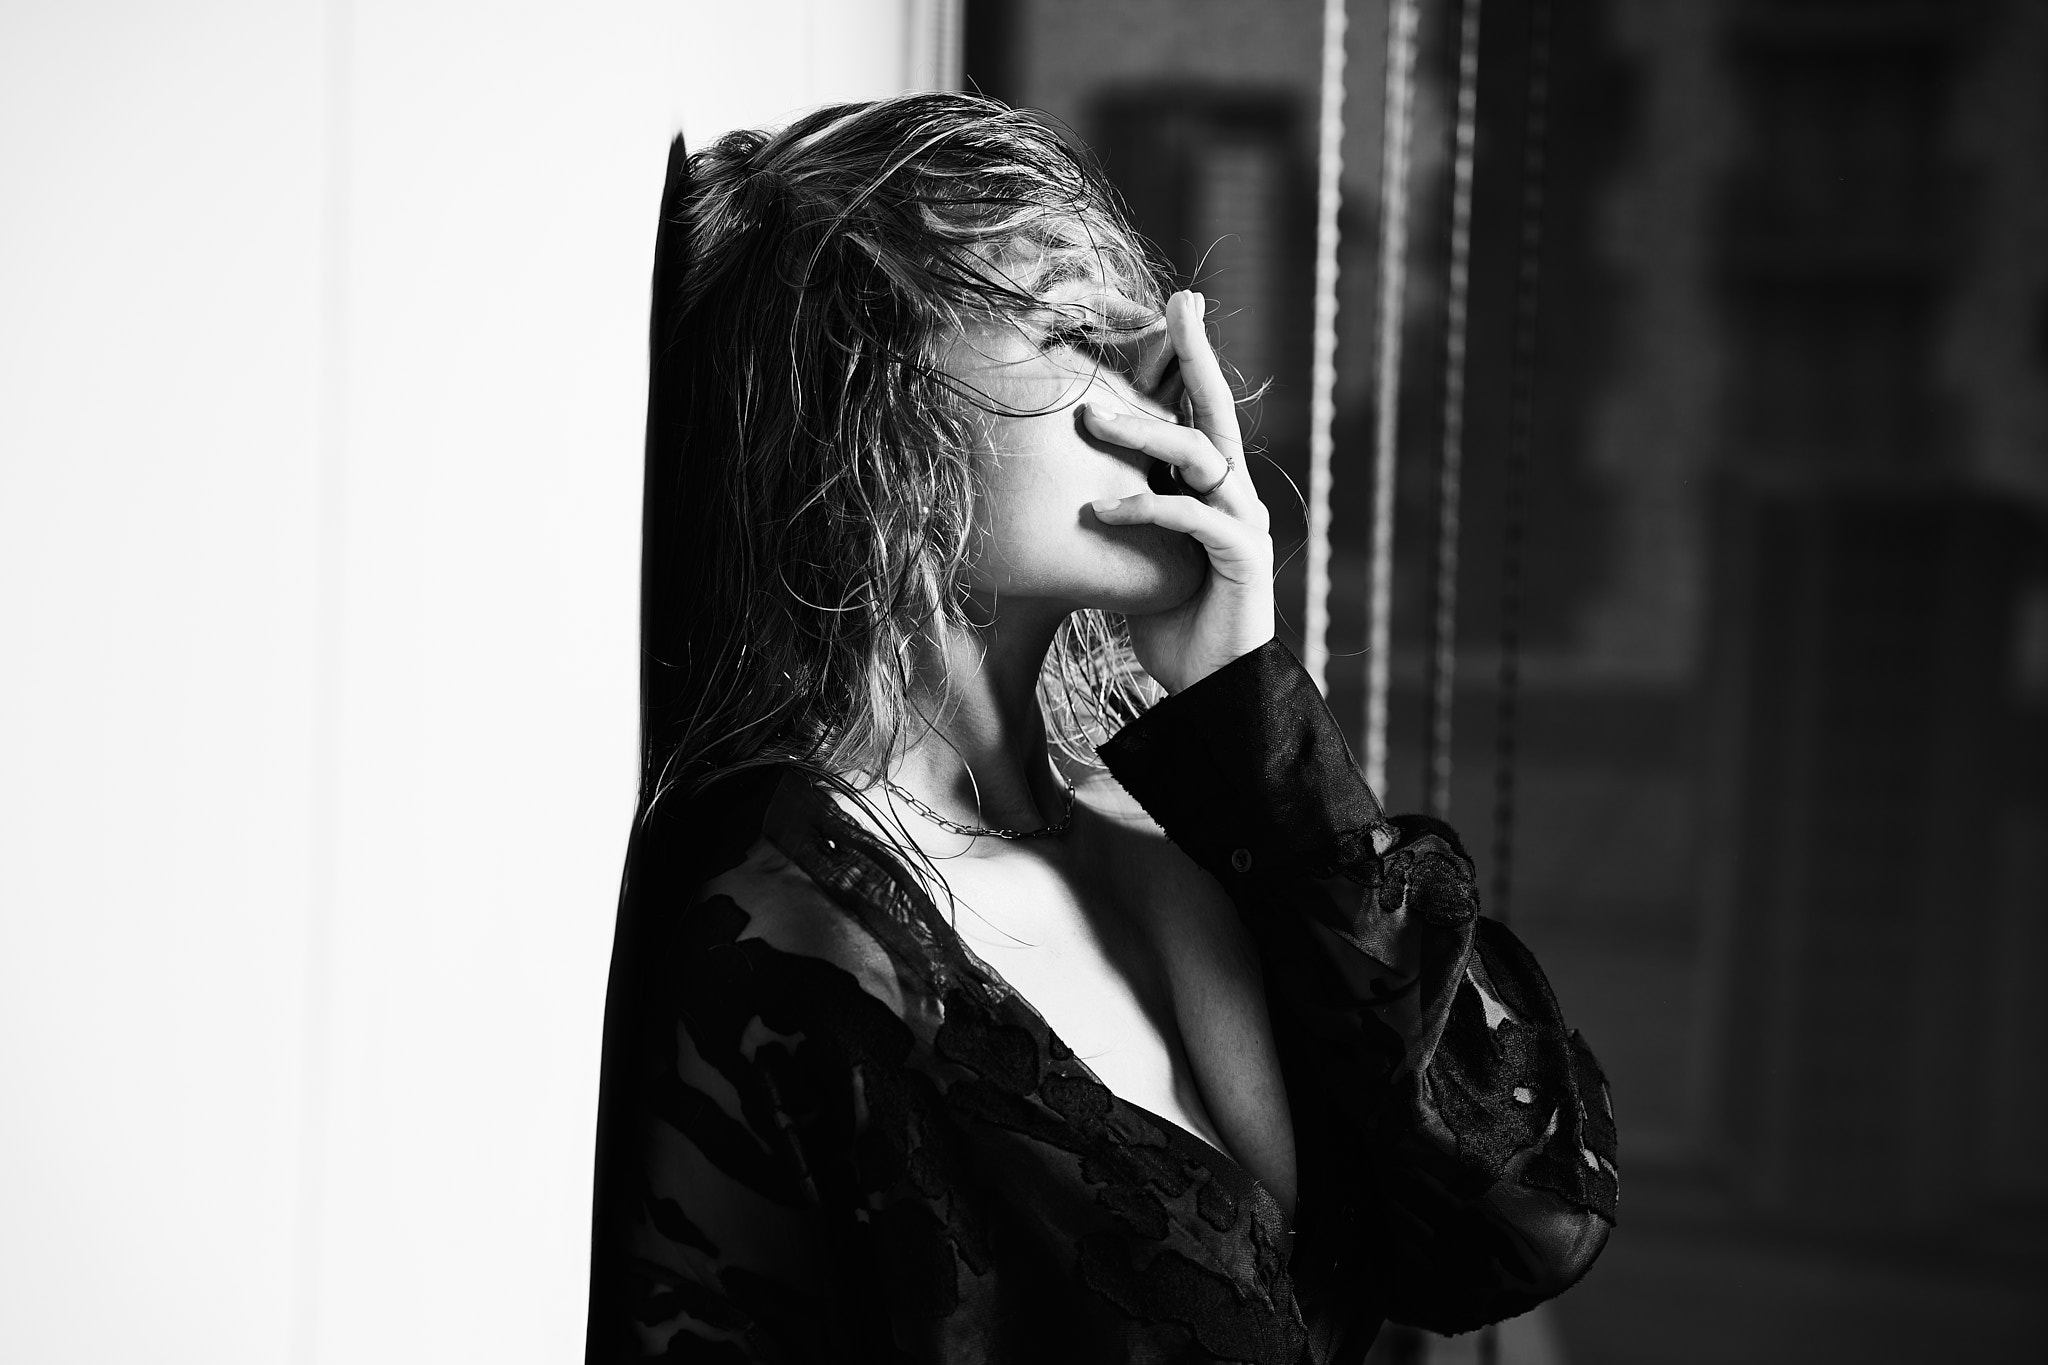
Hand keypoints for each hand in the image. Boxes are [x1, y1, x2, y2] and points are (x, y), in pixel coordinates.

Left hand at [1084, 291, 1274, 692]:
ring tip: (1092, 421)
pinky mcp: (1243, 557)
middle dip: (1197, 353)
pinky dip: (1147, 508)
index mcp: (1213, 487)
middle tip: (1176, 304)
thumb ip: (1115, 513)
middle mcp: (1236, 494)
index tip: (1176, 304)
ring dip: (1145, 432)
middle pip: (1218, 409)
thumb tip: (1051, 486)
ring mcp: (1244, 523)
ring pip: (1202, 454)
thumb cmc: (1168, 623)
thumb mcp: (1131, 556)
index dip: (1188, 357)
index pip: (1200, 410)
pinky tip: (1102, 511)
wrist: (1210, 690)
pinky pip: (1194, 517)